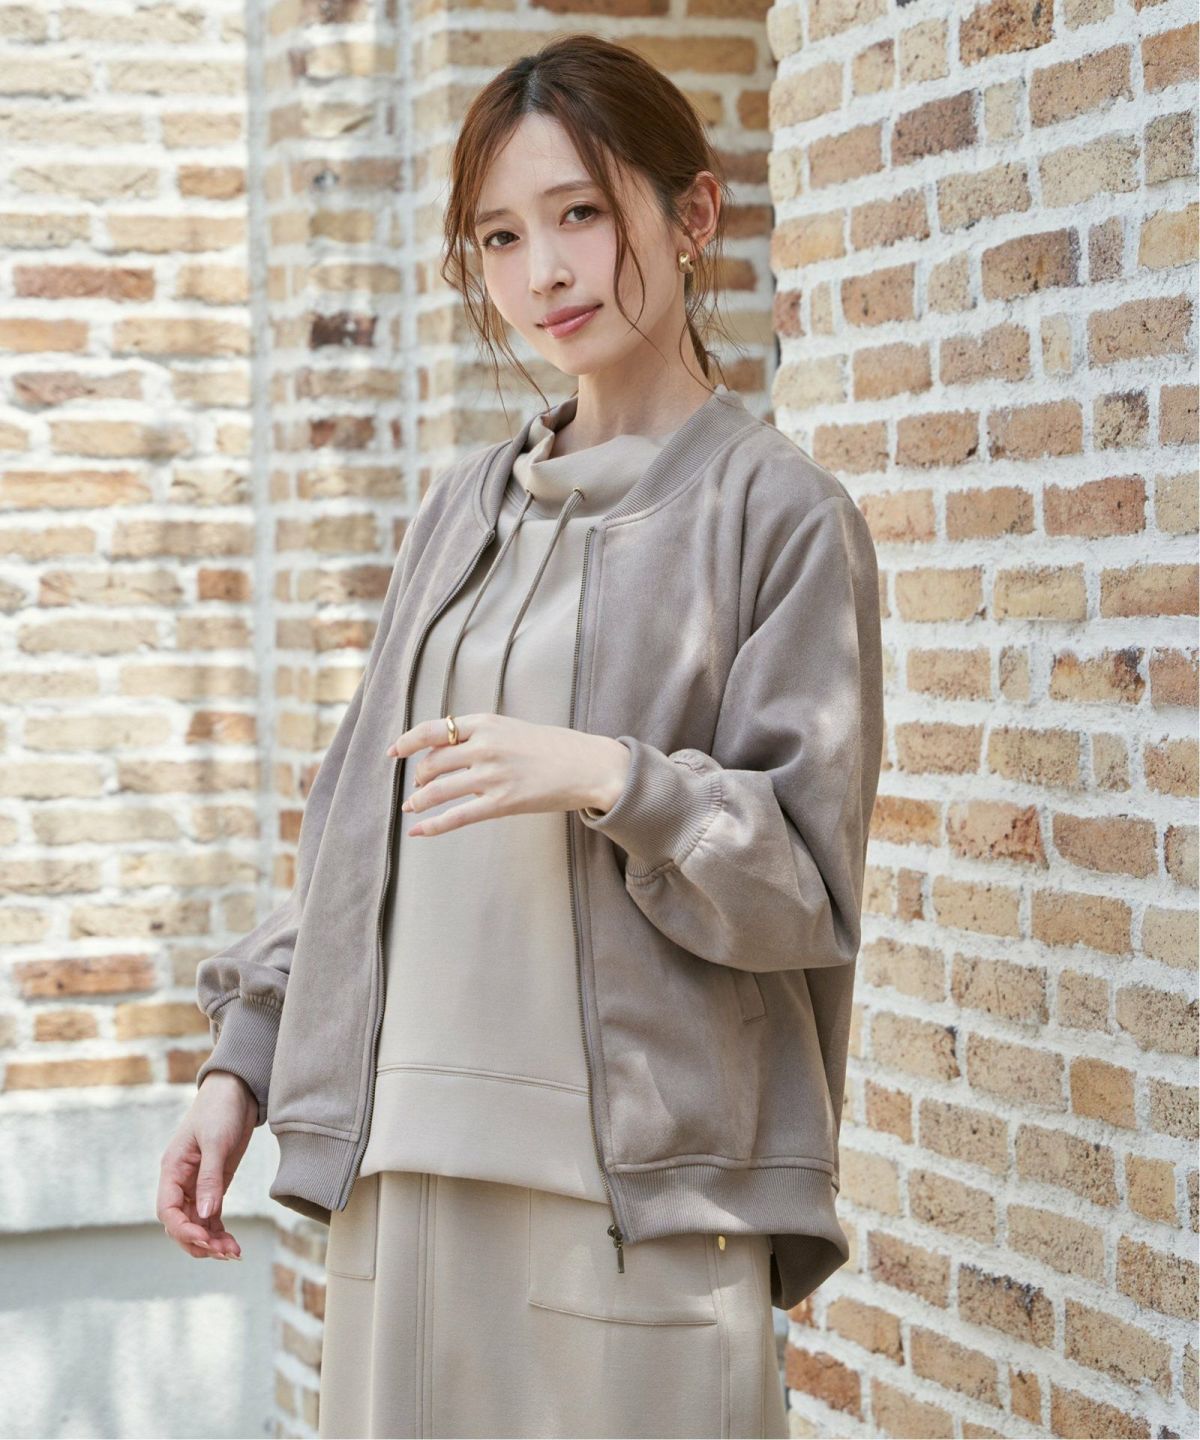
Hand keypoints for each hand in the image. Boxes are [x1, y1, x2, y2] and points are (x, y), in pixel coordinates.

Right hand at [157, 1071, 256, 1259]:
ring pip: (198, 1224)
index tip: (206, 1240)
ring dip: (212, 1242)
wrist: (238, 1090)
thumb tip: (206, 1216)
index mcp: (172, 1169)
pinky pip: (212, 1217)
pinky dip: (220, 1232)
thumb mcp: (216, 1142)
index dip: (183, 1230)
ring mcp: (197, 1185)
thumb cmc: (221, 1109)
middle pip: (181, 1224)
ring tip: (234, 1253)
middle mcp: (181, 1181)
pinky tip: (233, 1245)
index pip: (168, 1210)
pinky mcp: (215, 1185)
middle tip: (226, 1253)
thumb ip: (210, 1178)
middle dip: (199, 1242)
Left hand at [386, 713, 629, 836]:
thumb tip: (444, 750)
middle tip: (418, 786)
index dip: (407, 741)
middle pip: (432, 763)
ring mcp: (492, 776)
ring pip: (438, 790)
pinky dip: (433, 825)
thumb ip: (479, 735)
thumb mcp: (511, 729)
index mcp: (486, 722)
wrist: (588, 766)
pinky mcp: (502, 803)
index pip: (433, 729)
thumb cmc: (552, 747)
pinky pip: (457, 816)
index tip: (394, 751)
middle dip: (419, 777)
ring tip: (412, 806)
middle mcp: (485, 746)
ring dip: (419, 801)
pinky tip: (417, 832)